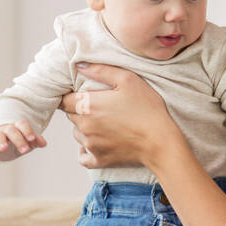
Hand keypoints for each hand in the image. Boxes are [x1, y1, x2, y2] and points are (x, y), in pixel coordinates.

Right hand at [0, 121, 45, 162]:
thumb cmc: (19, 141)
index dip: (27, 130)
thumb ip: (36, 141)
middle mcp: (6, 130)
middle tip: (25, 150)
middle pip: (11, 131)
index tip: (32, 138)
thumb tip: (44, 143)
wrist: (4, 146)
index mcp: (17, 127)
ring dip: (1, 142)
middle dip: (18, 139)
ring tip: (4, 148)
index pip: (22, 124)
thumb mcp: (28, 141)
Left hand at [56, 62, 176, 168]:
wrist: (160, 141)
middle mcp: (85, 126)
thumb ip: (101, 71)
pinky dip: (86, 150)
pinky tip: (95, 143)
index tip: (84, 94)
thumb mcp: (128, 80)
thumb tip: (79, 66)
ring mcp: (91, 144)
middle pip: (71, 116)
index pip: (65, 100)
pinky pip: (83, 156)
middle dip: (80, 110)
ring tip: (104, 124)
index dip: (72, 95)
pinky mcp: (99, 159)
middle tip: (100, 107)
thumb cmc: (147, 109)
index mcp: (88, 105)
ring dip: (85, 128)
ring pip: (77, 133)